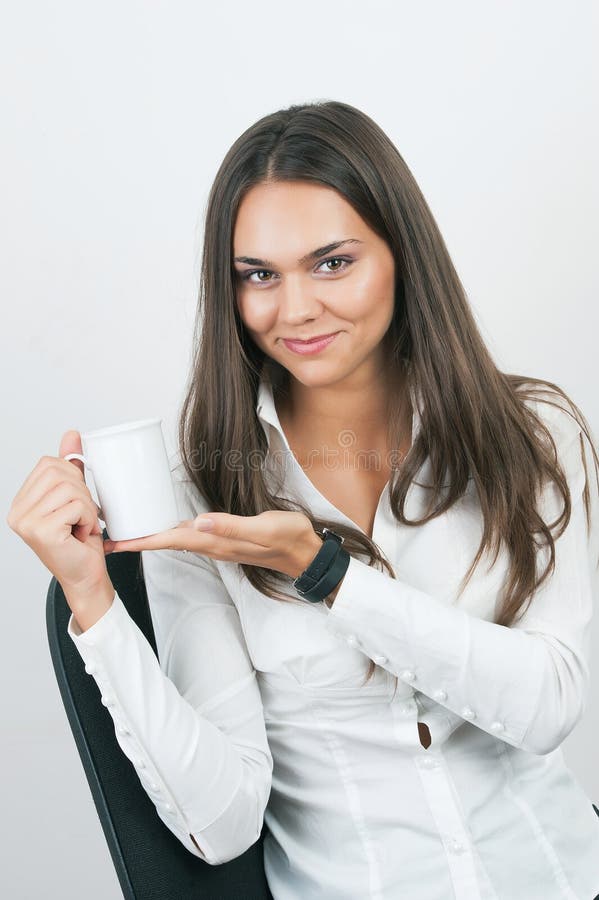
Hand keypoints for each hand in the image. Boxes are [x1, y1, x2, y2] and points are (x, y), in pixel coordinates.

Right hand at [7, 430, 112, 597]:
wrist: (86, 576)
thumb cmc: (80, 540)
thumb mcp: (76, 497)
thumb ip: (70, 467)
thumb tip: (72, 433)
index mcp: (21, 502)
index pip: (48, 464)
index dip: (72, 477)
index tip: (76, 501)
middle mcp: (17, 512)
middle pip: (59, 473)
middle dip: (82, 492)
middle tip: (82, 516)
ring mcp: (26, 522)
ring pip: (70, 488)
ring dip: (87, 507)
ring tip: (82, 526)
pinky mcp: (41, 531)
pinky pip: (76, 505)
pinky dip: (88, 518)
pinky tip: (81, 534)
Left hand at [104, 509, 322, 578]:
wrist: (307, 553)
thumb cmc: (289, 538)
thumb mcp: (265, 528)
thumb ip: (233, 525)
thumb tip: (199, 521)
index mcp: (217, 541)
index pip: (171, 540)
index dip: (142, 540)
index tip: (115, 543)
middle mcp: (213, 544)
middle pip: (167, 542)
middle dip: (138, 540)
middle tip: (108, 537)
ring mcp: (219, 544)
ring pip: (177, 540)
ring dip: (152, 537)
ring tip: (129, 531)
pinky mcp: (225, 539)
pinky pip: (191, 536)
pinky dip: (171, 532)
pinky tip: (167, 525)